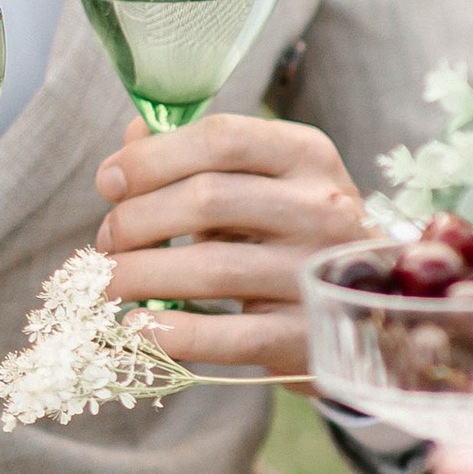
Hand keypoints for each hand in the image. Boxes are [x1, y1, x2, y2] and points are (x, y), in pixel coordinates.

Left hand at [93, 113, 362, 373]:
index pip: (220, 139)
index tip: (107, 183)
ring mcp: (317, 275)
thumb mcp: (264, 182)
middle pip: (206, 198)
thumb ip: (200, 156)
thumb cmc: (294, 232)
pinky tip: (135, 328)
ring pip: (208, 267)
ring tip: (107, 282)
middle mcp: (322, 209)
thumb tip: (132, 136)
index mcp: (308, 155)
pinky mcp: (305, 337)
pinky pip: (224, 335)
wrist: (368, 311)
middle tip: (105, 241)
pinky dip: (168, 332)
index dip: (151, 158)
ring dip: (137, 276)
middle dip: (135, 220)